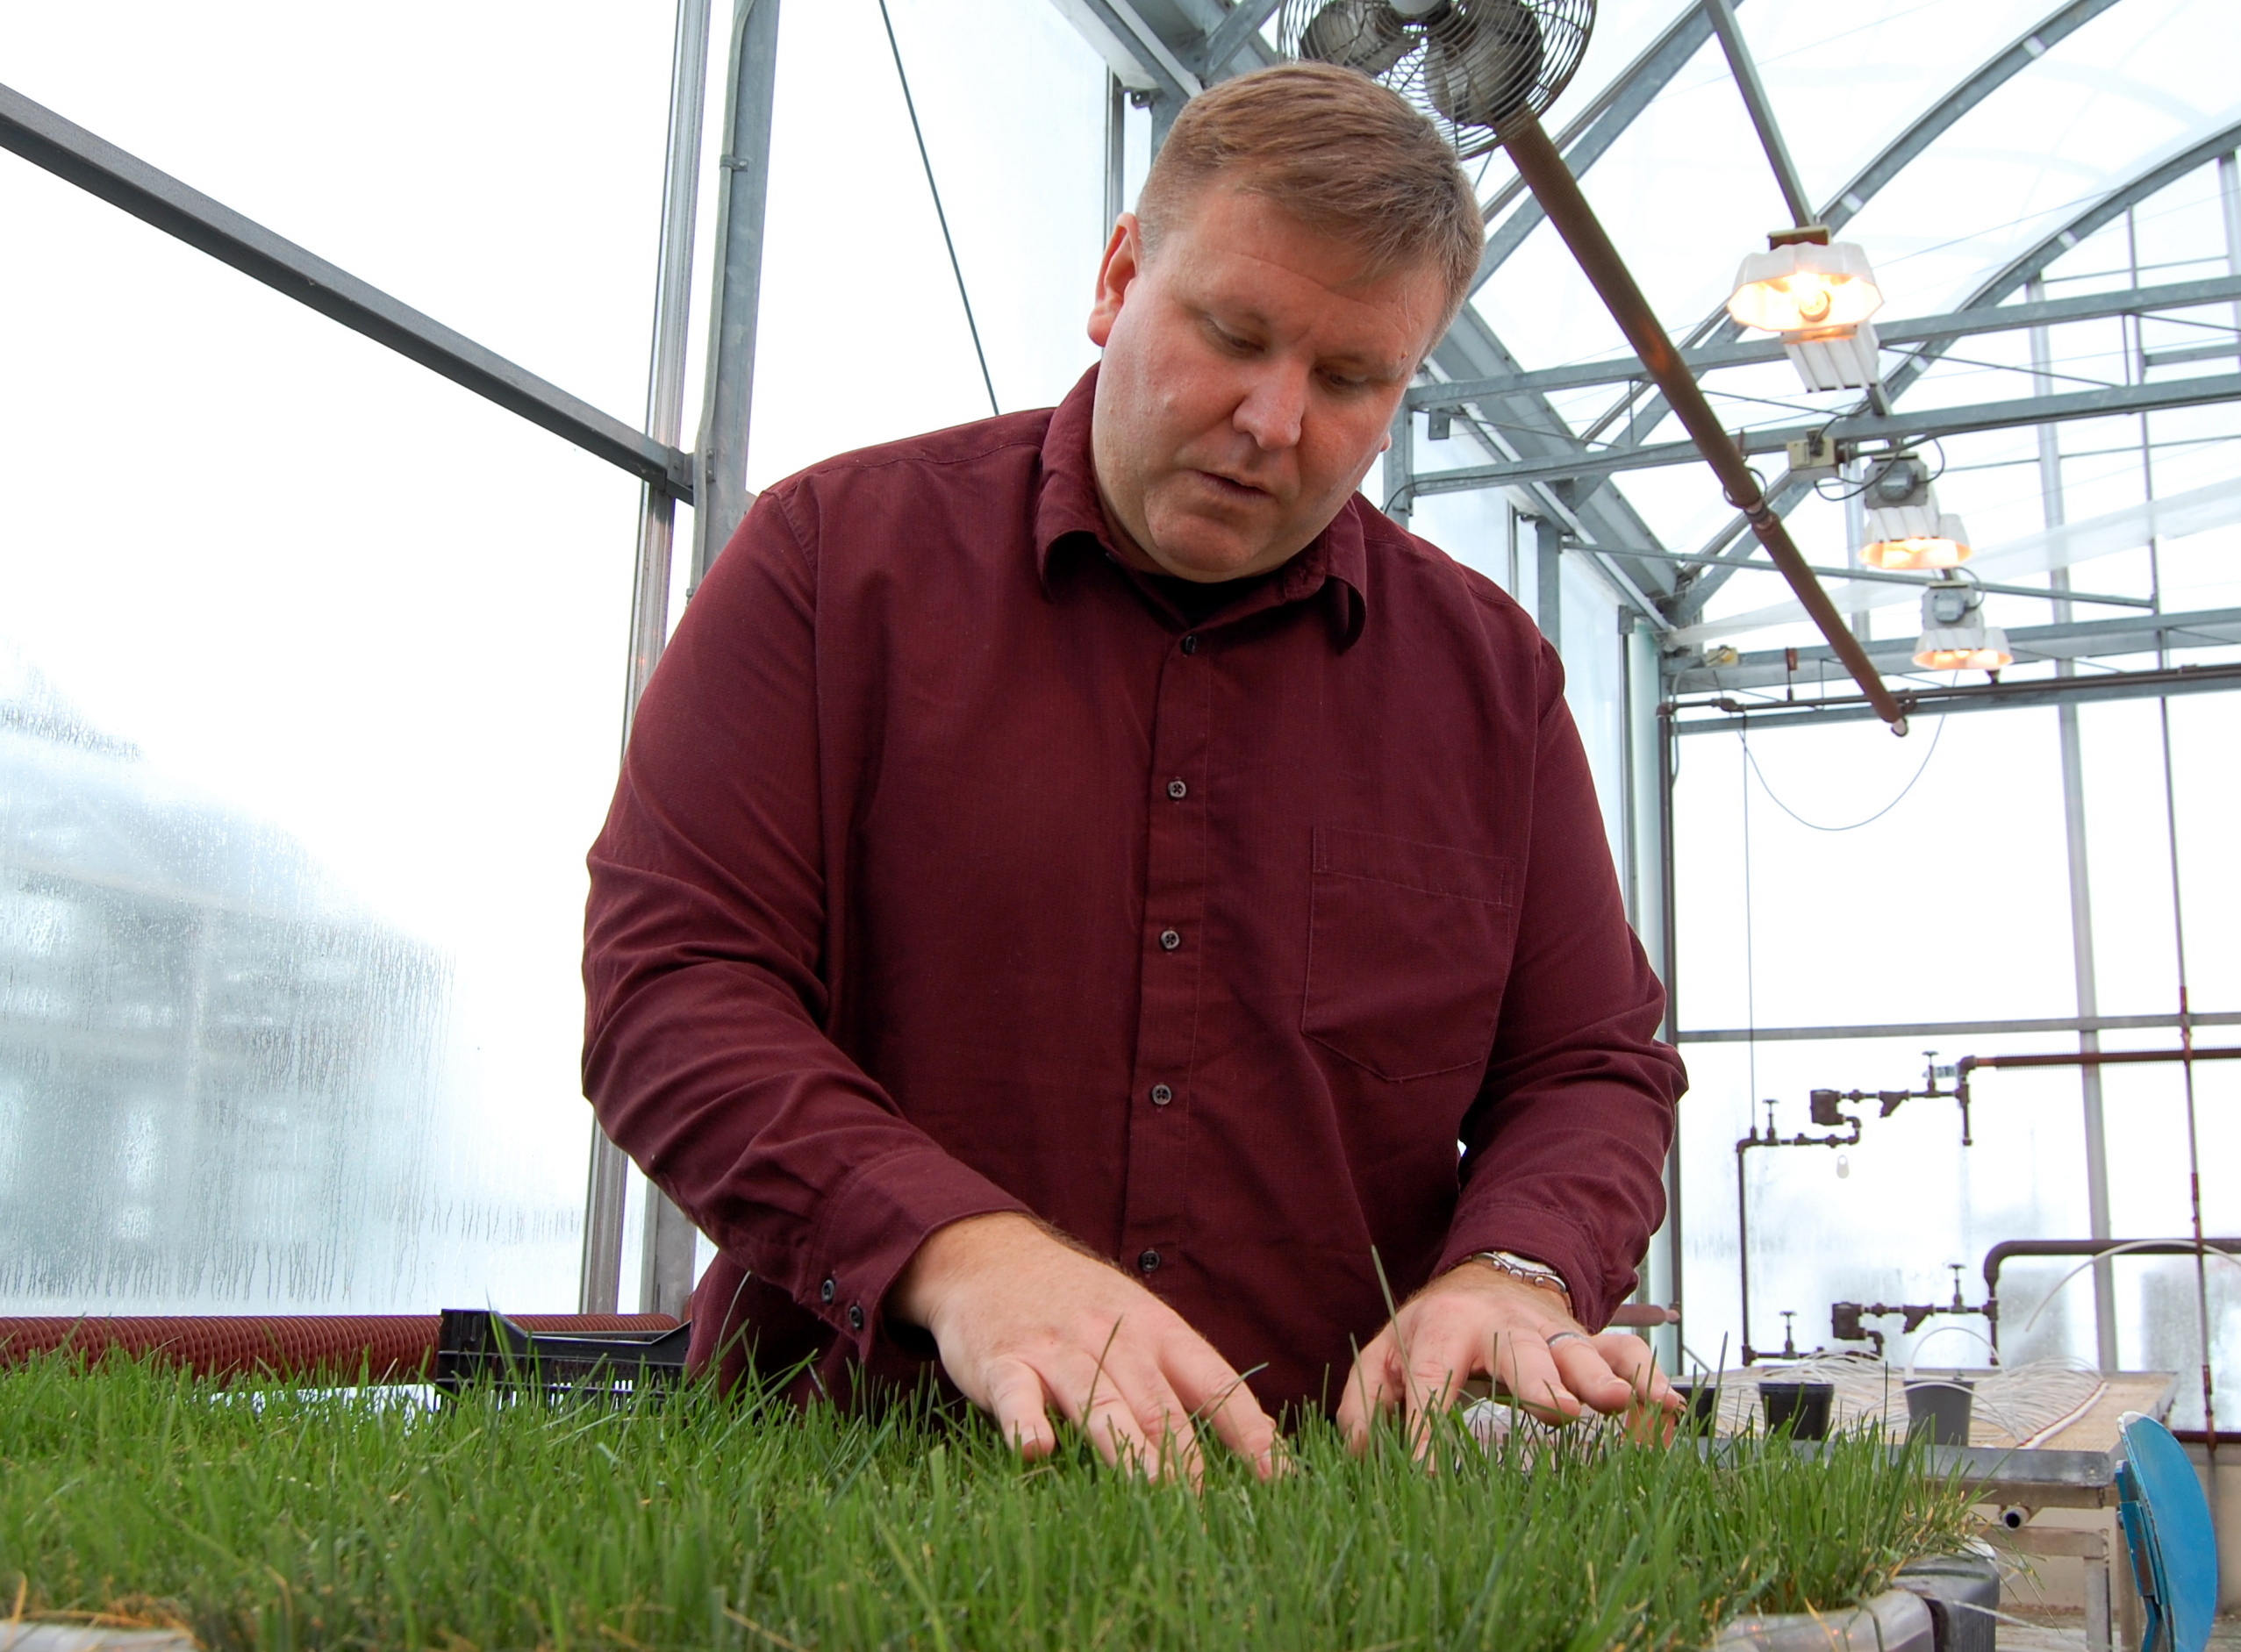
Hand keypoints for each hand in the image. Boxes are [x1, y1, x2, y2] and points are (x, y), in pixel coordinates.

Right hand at [891, 1212, 1278, 1482]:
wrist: (991, 1255)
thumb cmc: (1078, 1304)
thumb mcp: (1139, 1321)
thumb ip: (1184, 1377)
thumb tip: (1257, 1439)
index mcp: (1156, 1328)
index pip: (1212, 1381)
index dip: (1246, 1429)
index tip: (1275, 1477)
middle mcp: (1112, 1336)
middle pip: (1157, 1402)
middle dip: (1187, 1458)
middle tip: (1209, 1513)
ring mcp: (1056, 1348)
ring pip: (1098, 1400)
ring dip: (1126, 1448)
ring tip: (1153, 1492)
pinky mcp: (1002, 1360)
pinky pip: (1016, 1394)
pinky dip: (1025, 1421)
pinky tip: (1036, 1450)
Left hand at [1336, 1260, 1676, 1453]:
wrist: (1486, 1282)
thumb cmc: (1430, 1333)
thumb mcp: (1381, 1357)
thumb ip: (1363, 1406)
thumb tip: (1362, 1458)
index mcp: (1442, 1330)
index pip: (1429, 1382)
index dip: (1425, 1430)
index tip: (1426, 1478)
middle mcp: (1502, 1328)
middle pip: (1522, 1355)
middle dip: (1543, 1382)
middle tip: (1563, 1412)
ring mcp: (1551, 1334)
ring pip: (1580, 1351)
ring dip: (1602, 1376)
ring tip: (1620, 1403)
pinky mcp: (1588, 1341)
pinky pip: (1627, 1354)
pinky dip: (1649, 1377)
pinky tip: (1668, 1408)